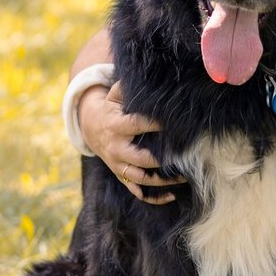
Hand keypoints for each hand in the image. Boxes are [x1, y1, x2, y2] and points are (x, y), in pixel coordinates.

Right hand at [78, 82, 182, 203]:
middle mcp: (116, 148)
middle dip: (162, 160)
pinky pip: (136, 191)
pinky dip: (153, 197)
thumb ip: (127, 88)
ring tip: (184, 177)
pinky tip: (171, 196)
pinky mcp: (120, 175)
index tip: (177, 123)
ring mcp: (117, 164)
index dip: (156, 124)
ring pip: (139, 178)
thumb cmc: (110, 108)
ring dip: (162, 181)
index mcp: (116, 126)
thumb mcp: (114, 95)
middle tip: (185, 156)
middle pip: (140, 158)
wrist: (90, 127)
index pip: (138, 125)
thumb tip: (150, 79)